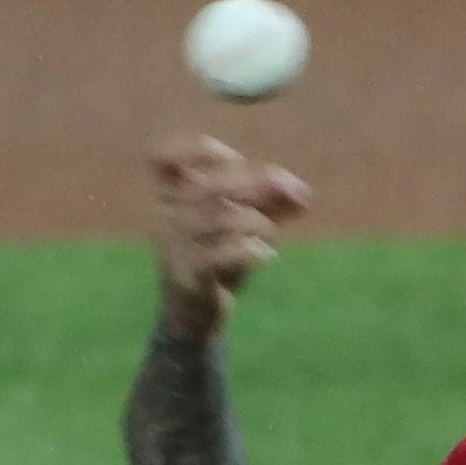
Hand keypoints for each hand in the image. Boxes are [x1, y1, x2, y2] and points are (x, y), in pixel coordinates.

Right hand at [149, 136, 309, 342]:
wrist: (194, 315)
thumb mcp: (244, 223)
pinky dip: (251, 251)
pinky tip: (265, 256)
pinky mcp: (192, 279)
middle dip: (252, 183)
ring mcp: (176, 249)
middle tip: (286, 191)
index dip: (194, 149)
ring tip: (271, 233)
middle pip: (206, 187)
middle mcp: (167, 218)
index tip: (229, 156)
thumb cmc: (217, 258)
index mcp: (171, 197)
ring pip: (220, 221)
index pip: (163, 159)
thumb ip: (272, 202)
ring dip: (257, 222)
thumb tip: (302, 192)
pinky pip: (222, 255)